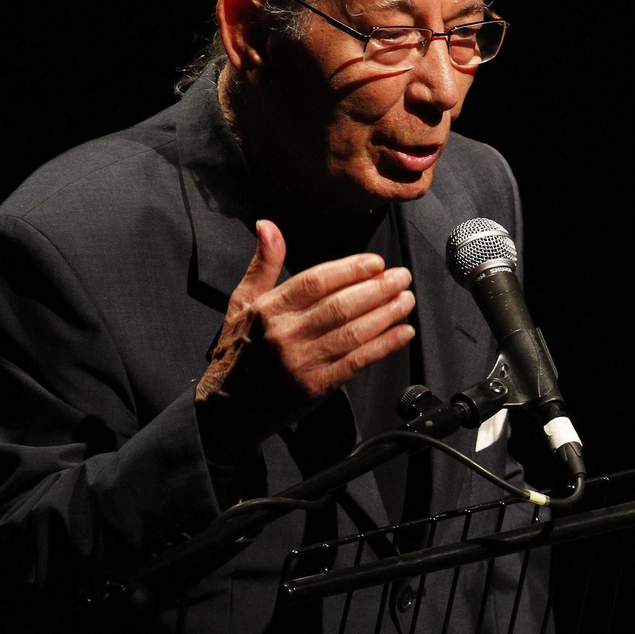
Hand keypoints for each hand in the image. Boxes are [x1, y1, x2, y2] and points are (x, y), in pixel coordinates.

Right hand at [195, 219, 415, 460]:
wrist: (227, 409)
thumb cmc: (238, 351)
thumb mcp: (242, 303)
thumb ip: (263, 265)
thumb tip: (267, 225)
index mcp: (268, 309)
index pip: (315, 282)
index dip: (349, 269)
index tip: (376, 262)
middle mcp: (286, 334)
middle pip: (340, 305)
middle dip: (377, 289)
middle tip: (402, 276)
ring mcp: (302, 362)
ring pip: (353, 332)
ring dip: (386, 314)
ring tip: (407, 299)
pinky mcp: (316, 387)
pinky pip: (357, 362)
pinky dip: (384, 346)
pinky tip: (403, 333)